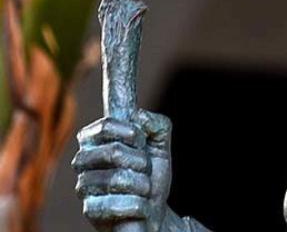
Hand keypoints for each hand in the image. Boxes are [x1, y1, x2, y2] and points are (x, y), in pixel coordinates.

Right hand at [73, 110, 173, 230]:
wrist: (154, 210)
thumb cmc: (151, 174)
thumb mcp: (161, 143)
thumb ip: (156, 123)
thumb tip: (138, 116)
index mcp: (96, 139)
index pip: (105, 125)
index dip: (130, 131)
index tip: (141, 140)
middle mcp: (83, 161)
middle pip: (113, 151)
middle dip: (141, 161)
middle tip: (145, 169)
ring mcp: (84, 186)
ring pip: (118, 179)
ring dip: (142, 185)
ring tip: (143, 189)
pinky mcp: (89, 210)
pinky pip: (116, 204)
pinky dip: (138, 205)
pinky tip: (138, 206)